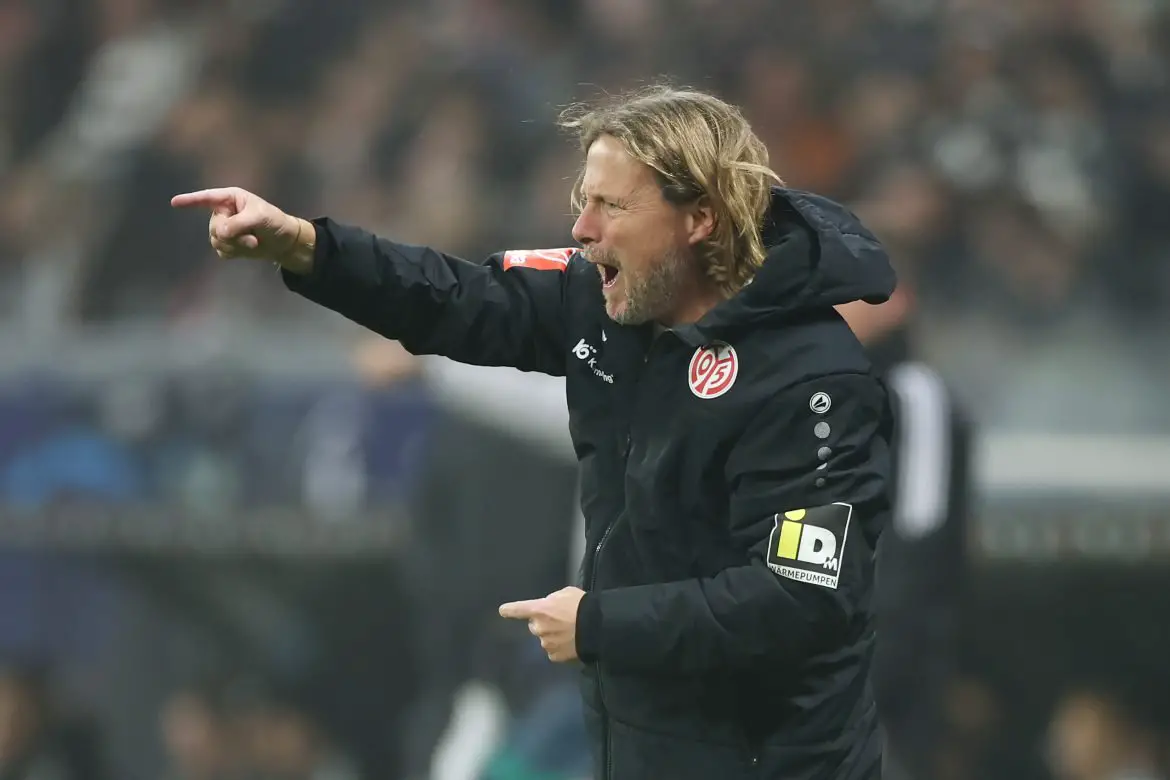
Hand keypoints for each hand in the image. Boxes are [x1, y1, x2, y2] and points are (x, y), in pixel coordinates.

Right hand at [170, 187, 312, 271]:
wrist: (284, 242)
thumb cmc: (274, 221)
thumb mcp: (259, 217)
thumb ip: (238, 223)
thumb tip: (220, 233)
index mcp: (230, 199)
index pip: (206, 198)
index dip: (190, 200)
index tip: (174, 202)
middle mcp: (224, 212)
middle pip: (214, 227)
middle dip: (232, 236)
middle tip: (252, 238)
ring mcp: (224, 229)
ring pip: (216, 241)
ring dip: (235, 246)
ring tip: (253, 242)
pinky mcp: (228, 244)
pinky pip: (221, 251)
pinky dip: (234, 253)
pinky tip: (246, 249)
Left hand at [499, 586, 585, 662]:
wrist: (597, 627)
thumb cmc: (582, 605)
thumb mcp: (566, 594)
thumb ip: (553, 600)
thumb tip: (550, 606)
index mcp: (539, 610)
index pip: (519, 609)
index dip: (510, 610)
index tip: (503, 611)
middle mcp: (539, 628)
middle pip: (534, 625)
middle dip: (543, 623)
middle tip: (559, 620)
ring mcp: (546, 644)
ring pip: (544, 639)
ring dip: (552, 635)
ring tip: (569, 631)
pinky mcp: (555, 656)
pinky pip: (553, 651)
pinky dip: (559, 647)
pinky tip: (570, 642)